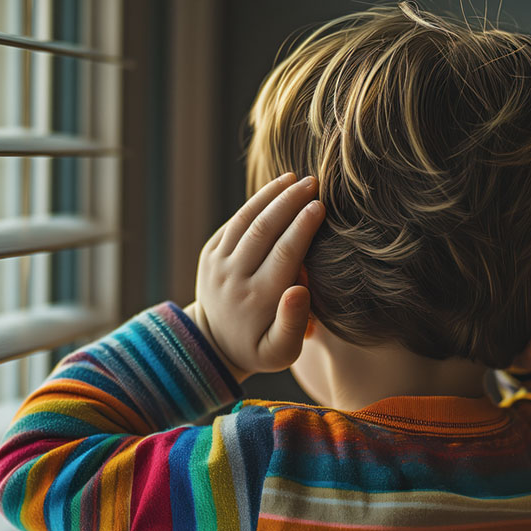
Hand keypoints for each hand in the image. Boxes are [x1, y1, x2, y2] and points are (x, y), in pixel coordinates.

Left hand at [183, 173, 325, 381]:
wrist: (214, 343)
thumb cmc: (260, 346)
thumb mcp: (281, 352)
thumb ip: (293, 325)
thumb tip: (299, 290)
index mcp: (257, 300)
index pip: (284, 254)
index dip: (302, 227)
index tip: (320, 205)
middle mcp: (234, 278)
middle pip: (264, 231)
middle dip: (289, 202)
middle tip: (314, 183)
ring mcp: (217, 264)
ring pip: (245, 221)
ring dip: (270, 195)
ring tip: (295, 179)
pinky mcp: (209, 254)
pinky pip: (233, 224)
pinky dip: (254, 204)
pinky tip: (275, 190)